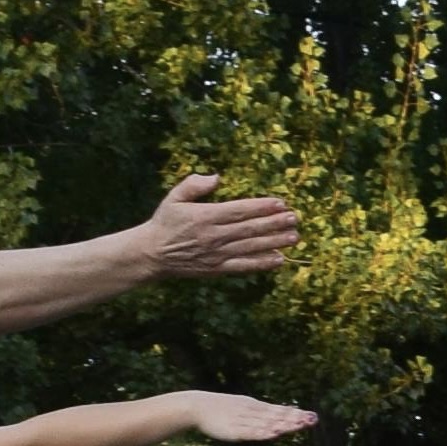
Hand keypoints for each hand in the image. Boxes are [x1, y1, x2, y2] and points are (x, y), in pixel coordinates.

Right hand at [138, 183, 299, 278]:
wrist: (152, 254)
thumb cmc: (165, 222)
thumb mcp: (174, 198)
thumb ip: (194, 185)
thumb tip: (216, 177)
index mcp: (205, 216)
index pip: (239, 210)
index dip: (261, 207)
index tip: (280, 203)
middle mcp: (214, 236)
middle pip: (250, 229)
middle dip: (274, 223)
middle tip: (294, 218)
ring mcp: (217, 254)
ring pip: (251, 247)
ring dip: (275, 242)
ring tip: (293, 236)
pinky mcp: (217, 269)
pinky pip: (244, 266)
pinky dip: (262, 263)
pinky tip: (279, 259)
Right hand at [180, 391, 313, 443]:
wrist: (199, 406)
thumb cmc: (222, 409)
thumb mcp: (244, 408)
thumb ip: (259, 414)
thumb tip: (276, 418)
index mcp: (256, 406)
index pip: (280, 410)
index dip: (296, 414)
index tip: (313, 416)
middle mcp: (253, 411)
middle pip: (277, 416)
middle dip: (295, 418)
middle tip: (313, 419)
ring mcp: (244, 420)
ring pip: (267, 423)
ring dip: (283, 424)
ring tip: (299, 426)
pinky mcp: (235, 430)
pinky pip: (251, 432)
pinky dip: (263, 433)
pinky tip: (274, 434)